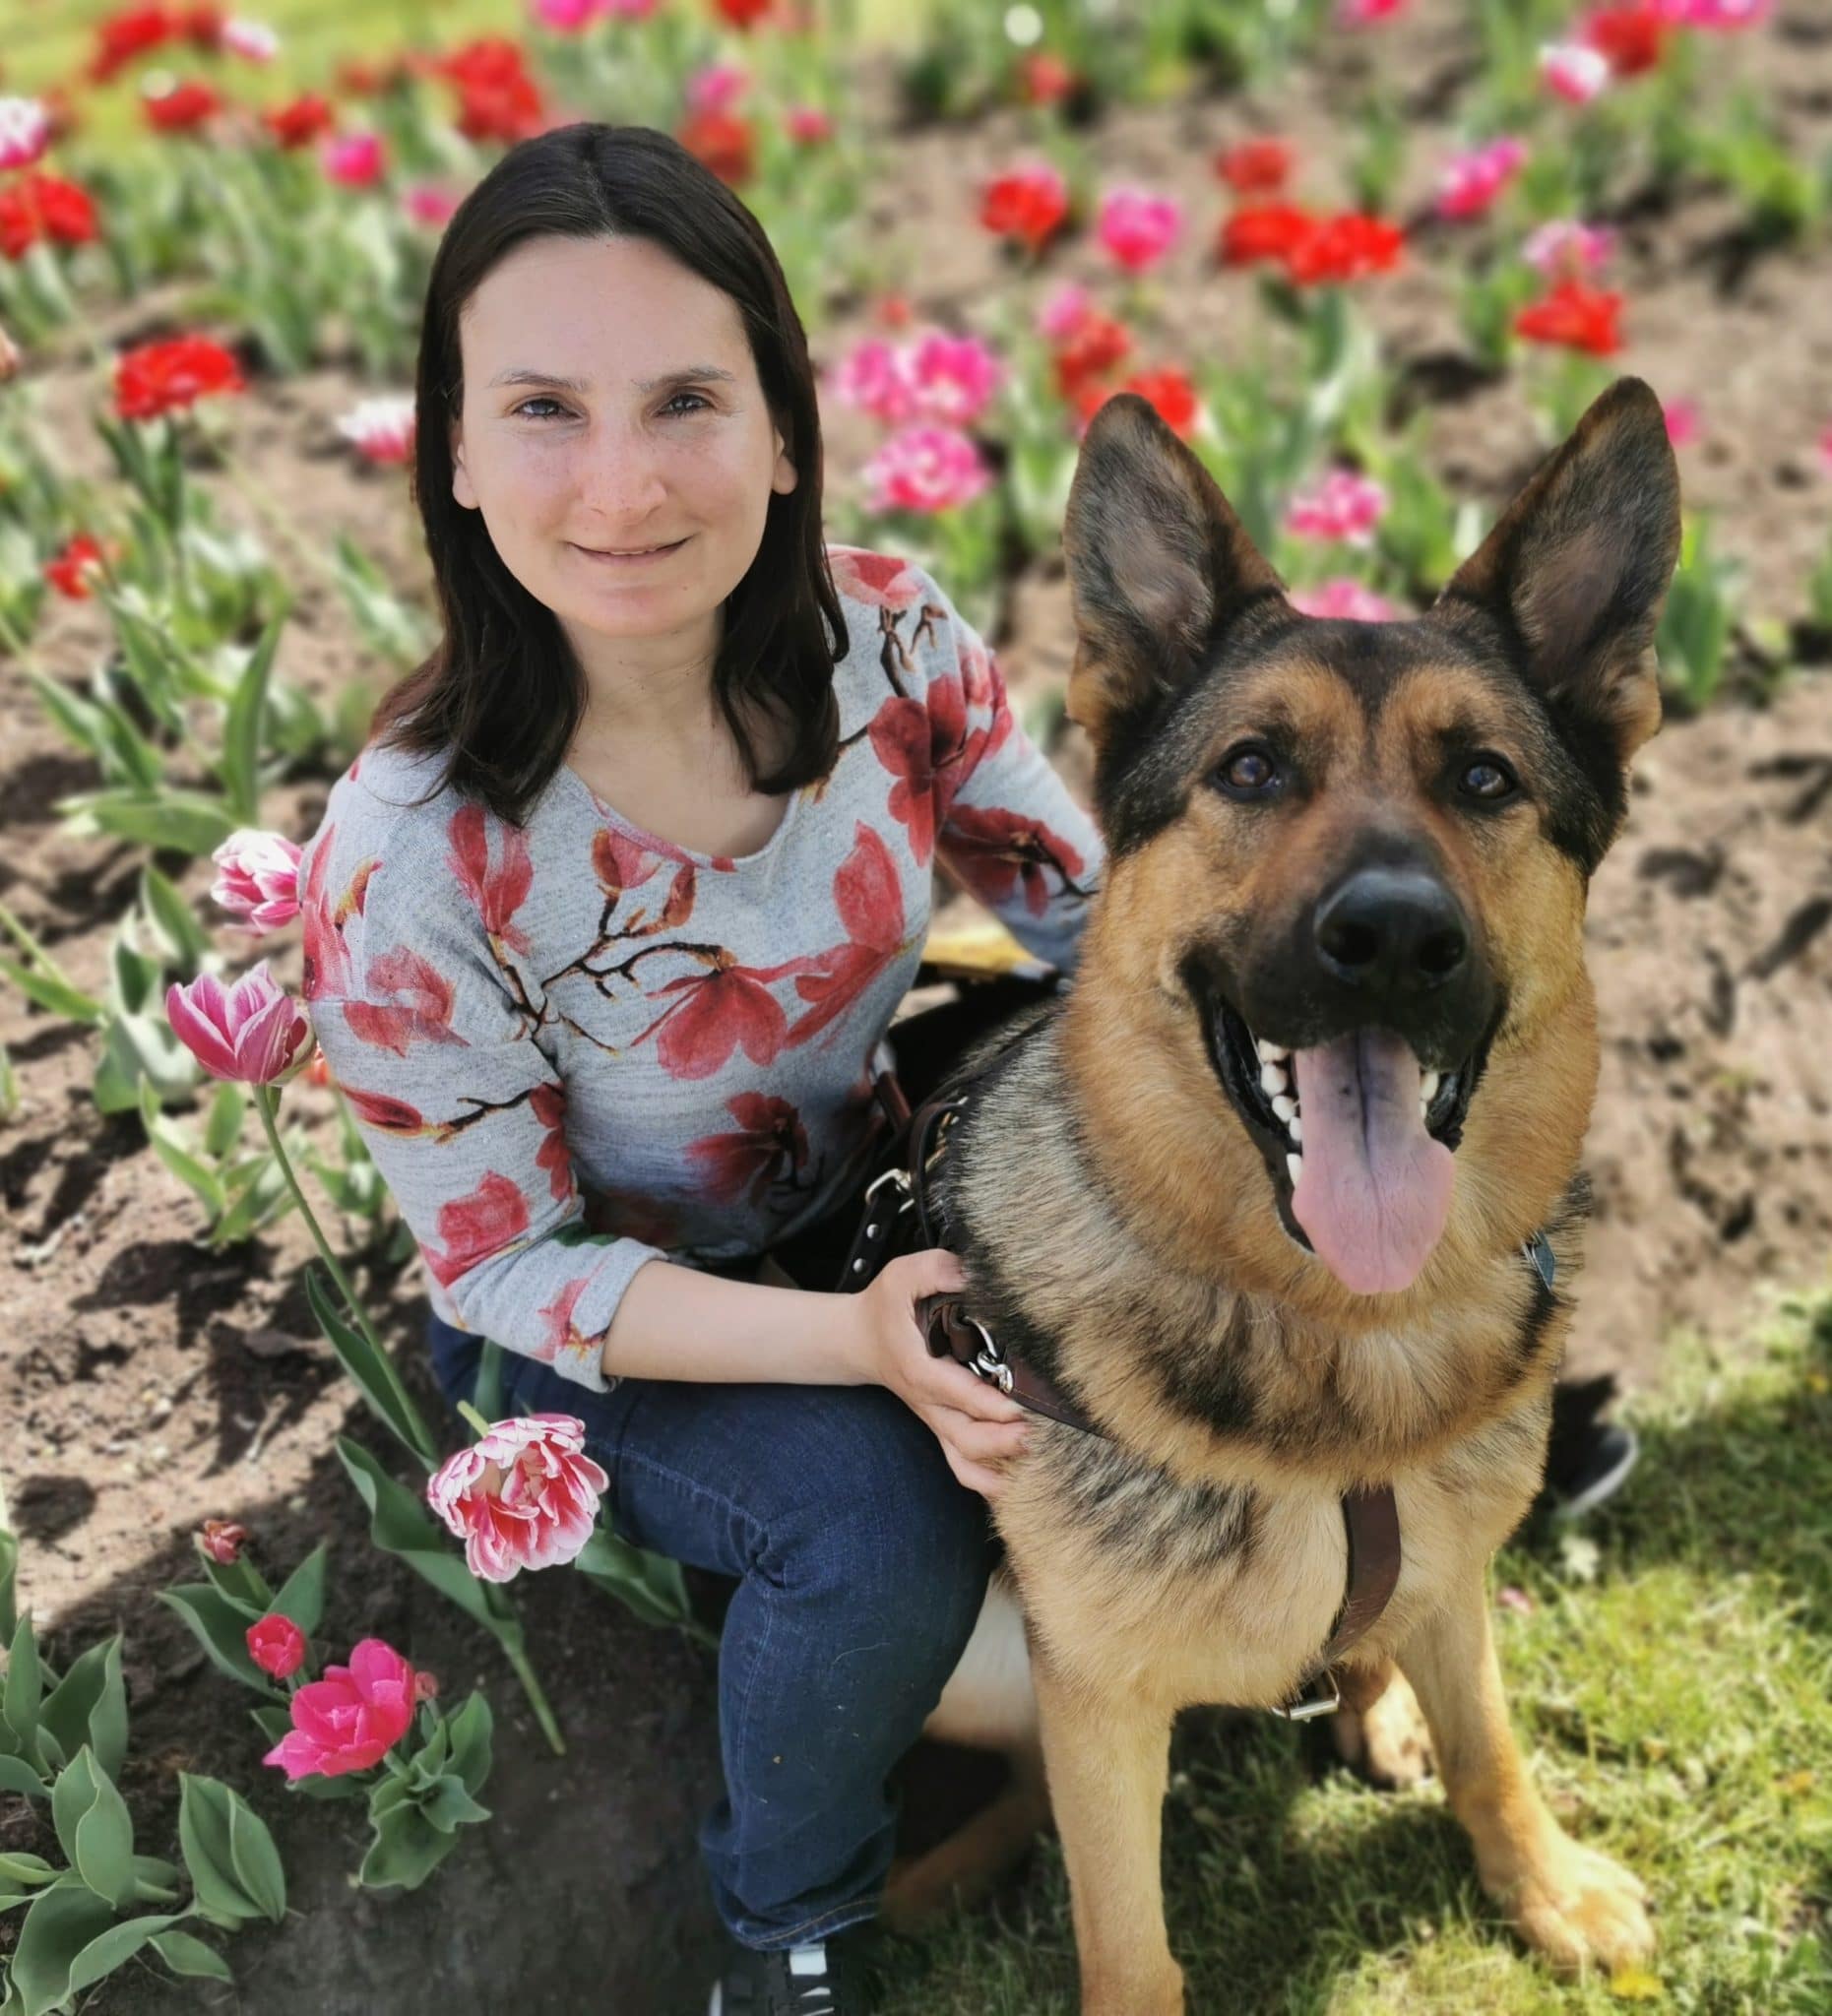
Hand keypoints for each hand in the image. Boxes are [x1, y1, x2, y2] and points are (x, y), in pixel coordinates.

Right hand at [850, 1247, 1031, 1501]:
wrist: (860, 1340)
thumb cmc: (887, 1307)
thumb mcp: (903, 1276)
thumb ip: (938, 1270)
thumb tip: (975, 1273)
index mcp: (921, 1369)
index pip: (956, 1394)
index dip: (989, 1405)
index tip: (1020, 1408)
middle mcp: (931, 1403)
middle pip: (966, 1440)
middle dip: (1003, 1442)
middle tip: (1041, 1434)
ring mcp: (938, 1421)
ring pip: (965, 1462)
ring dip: (1000, 1467)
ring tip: (1039, 1462)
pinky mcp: (945, 1429)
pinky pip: (964, 1467)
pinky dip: (990, 1481)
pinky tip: (1022, 1482)